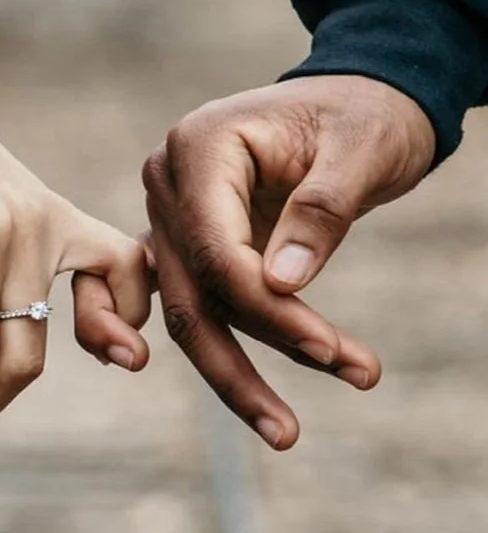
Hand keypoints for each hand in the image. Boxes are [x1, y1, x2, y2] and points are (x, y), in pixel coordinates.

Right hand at [140, 75, 435, 448]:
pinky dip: (216, 348)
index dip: (267, 309)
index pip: (216, 249)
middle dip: (241, 365)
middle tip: (289, 432)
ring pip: (190, 312)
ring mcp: (171, 217)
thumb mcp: (361, 149)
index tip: (328, 348)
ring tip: (287, 429)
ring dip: (236, 372)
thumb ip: (320, 211)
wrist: (356, 101)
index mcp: (199, 146)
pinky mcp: (189, 244)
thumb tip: (281, 285)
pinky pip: (191, 304)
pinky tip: (234, 396)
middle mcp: (169, 183)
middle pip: (191, 293)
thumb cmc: (364, 114)